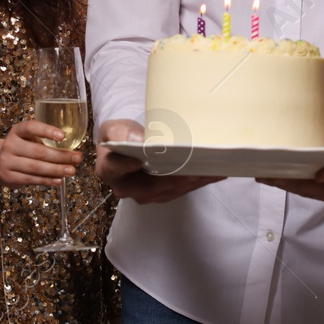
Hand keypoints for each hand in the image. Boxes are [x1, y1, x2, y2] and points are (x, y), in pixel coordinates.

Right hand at [0, 121, 81, 188]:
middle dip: (60, 156)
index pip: (31, 127)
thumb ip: (44, 140)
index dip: (47, 131)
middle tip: (77, 158)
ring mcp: (7, 162)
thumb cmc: (22, 148)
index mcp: (17, 131)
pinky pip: (31, 180)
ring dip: (56, 170)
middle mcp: (10, 145)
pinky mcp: (9, 177)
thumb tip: (72, 149)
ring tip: (71, 170)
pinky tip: (59, 180)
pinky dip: (47, 180)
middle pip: (38, 151)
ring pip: (35, 167)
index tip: (63, 136)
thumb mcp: (28, 138)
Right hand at [93, 119, 224, 203]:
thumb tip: (139, 141)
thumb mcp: (113, 128)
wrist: (130, 146)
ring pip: (170, 190)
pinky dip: (199, 181)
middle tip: (193, 166)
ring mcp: (146, 194)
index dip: (127, 165)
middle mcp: (126, 188)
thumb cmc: (121, 135)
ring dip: (192, 180)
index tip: (140, 160)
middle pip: (150, 185)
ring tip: (211, 168)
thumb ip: (119, 132)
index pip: (115, 168)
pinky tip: (215, 172)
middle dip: (174, 176)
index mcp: (109, 169)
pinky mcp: (163, 195)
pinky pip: (182, 190)